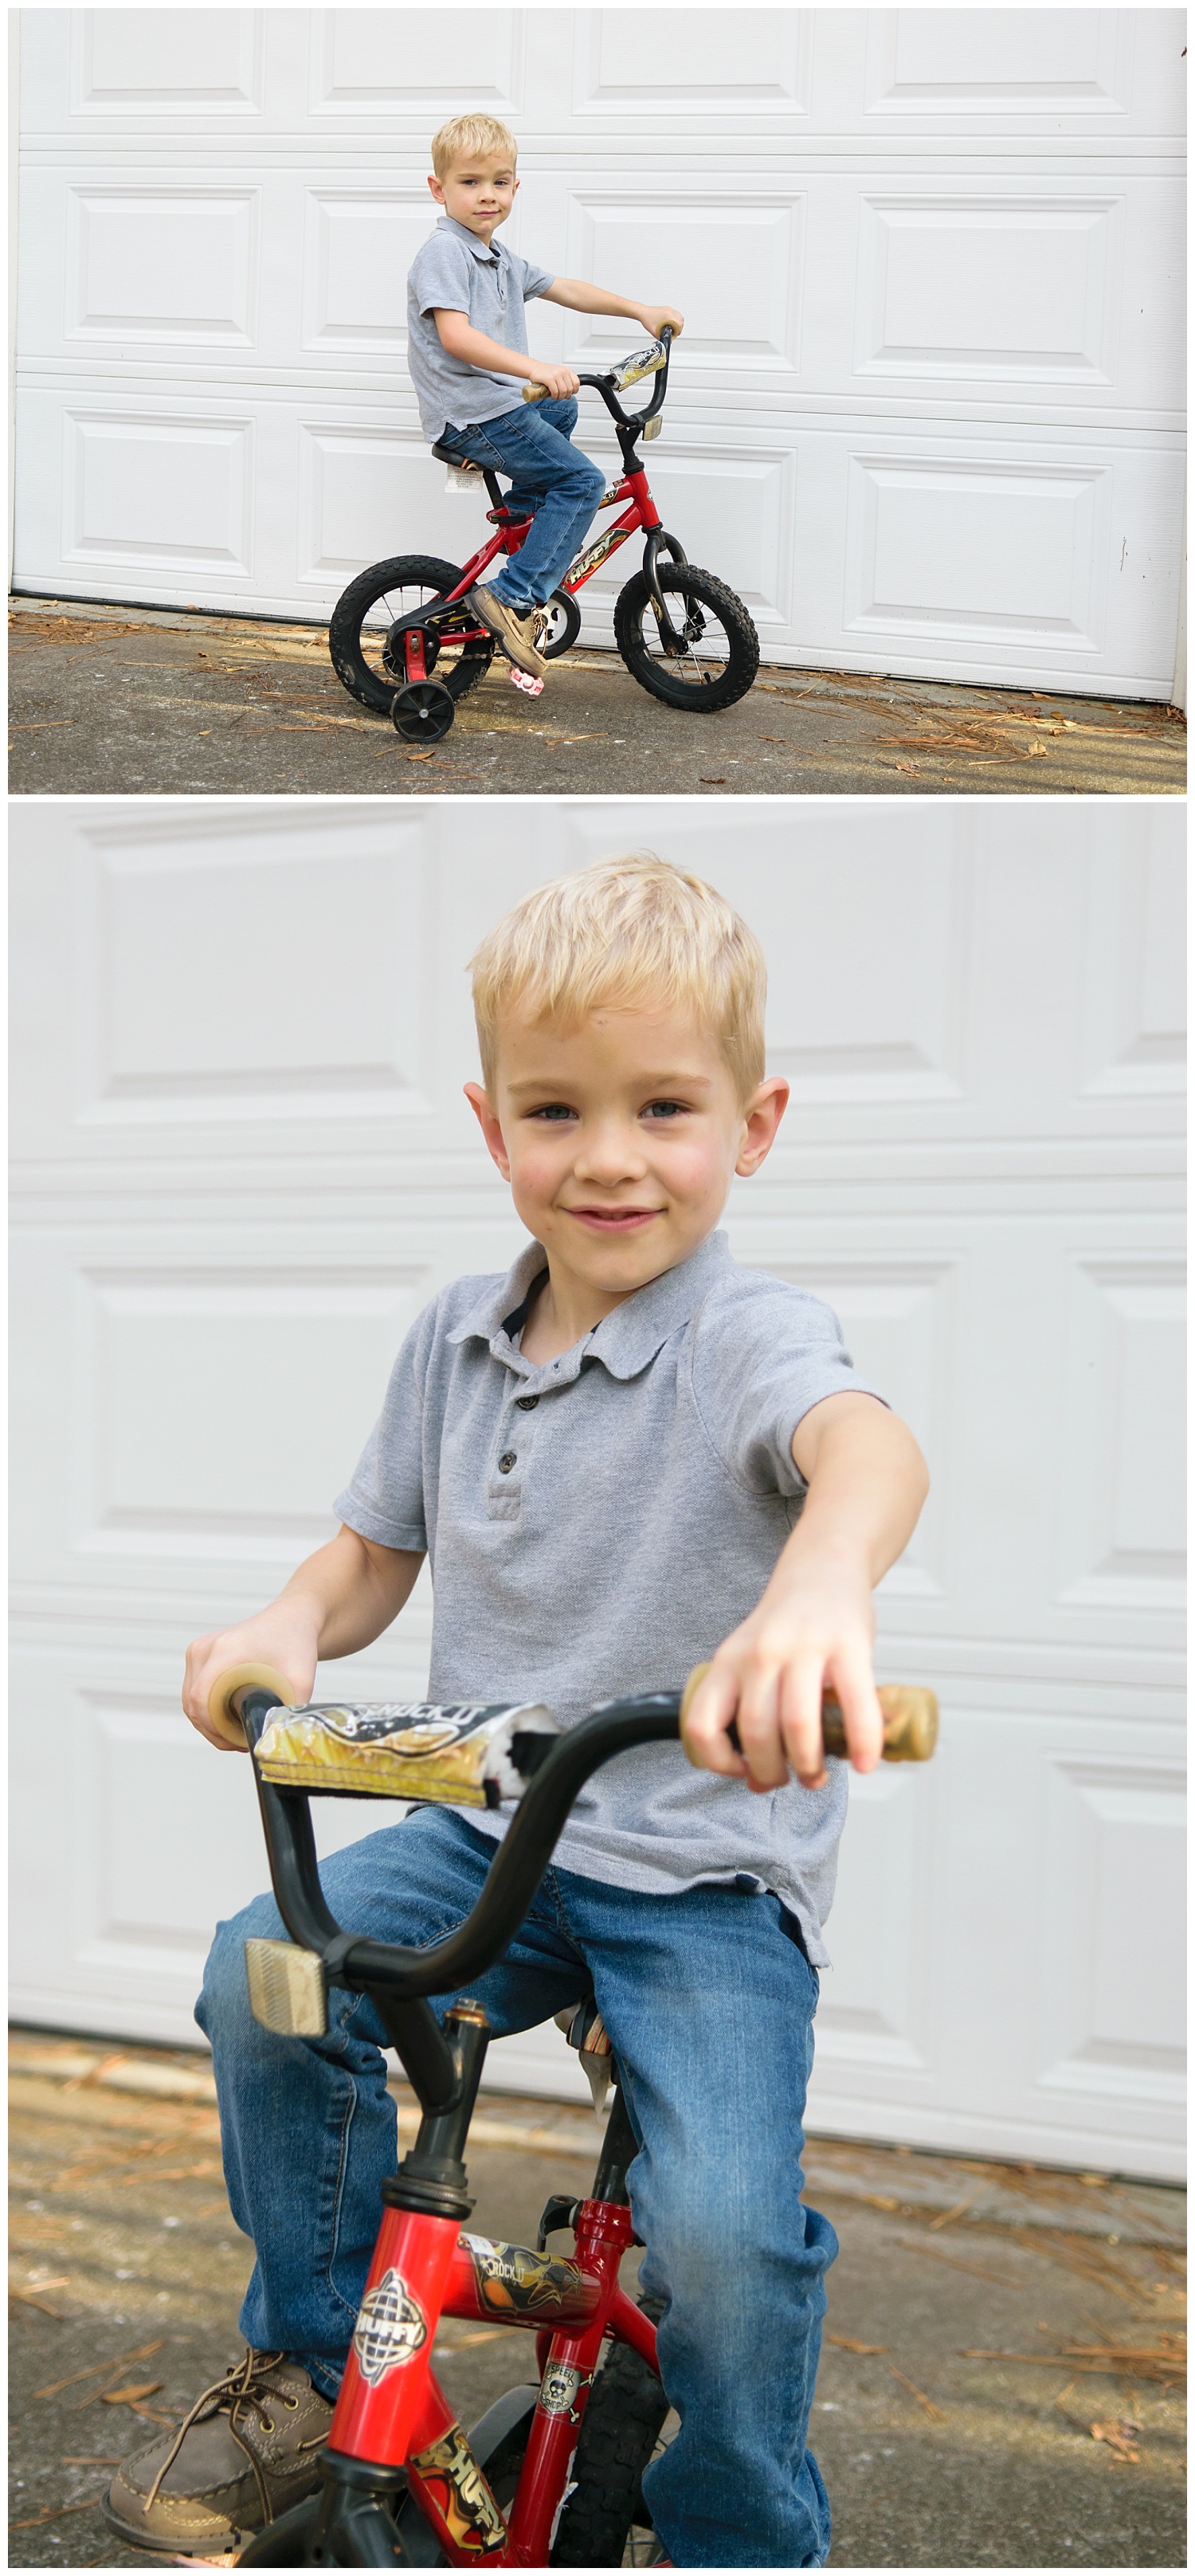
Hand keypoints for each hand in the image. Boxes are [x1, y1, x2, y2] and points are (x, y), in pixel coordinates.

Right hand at [182, 1606, 319, 1751]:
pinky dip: (206, 1710)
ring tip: (236, 1734)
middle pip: (192, 1703)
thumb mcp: (301, 1679)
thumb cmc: (295, 1643)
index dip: (214, 1728)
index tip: (237, 1741)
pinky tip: (228, 1720)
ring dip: (208, 1722)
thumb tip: (278, 1740)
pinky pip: (193, 1691)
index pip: (201, 1697)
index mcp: (226, 1650)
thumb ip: (291, 1710)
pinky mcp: (198, 1655)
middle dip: (213, 1731)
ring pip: (189, 1700)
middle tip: (241, 1743)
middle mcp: (205, 1648)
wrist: (290, 1619)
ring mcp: (198, 1650)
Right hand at [528, 362, 580, 399]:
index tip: (569, 393)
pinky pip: (555, 392)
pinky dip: (554, 396)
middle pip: (570, 389)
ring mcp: (556, 374)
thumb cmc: (545, 373)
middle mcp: (563, 371)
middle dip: (565, 396)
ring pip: (563, 391)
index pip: (577, 382)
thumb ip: (565, 385)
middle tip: (560, 397)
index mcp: (567, 370)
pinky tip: (552, 396)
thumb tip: (569, 396)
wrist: (534, 368)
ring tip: (556, 397)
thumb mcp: (558, 376)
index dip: (574, 390)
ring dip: (560, 397)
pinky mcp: (549, 379)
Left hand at [639, 307, 683, 341]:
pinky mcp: (668, 308)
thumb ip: (661, 338)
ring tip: (673, 328)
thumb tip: (665, 342)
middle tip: (674, 332)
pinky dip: (676, 319)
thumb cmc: (647, 319)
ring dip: (678, 323)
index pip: (679, 324)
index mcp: (668, 316)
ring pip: (680, 316)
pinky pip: (676, 314)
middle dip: (679, 328)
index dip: (678, 331)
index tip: (675, 334)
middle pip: (681, 320)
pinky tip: (672, 323)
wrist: (643, 312)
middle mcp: (670, 311)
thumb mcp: (654, 332)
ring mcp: (669, 309)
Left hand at [681, 1555, 883, 1792]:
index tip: (741, 1771)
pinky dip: (862, 1744)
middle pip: (755, 1733)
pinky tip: (864, 1763)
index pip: (703, 1724)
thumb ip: (750, 1715)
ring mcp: (804, 1647)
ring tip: (818, 1776)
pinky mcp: (847, 1644)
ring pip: (796, 1726)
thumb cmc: (787, 1628)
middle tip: (791, 1780)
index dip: (717, 1762)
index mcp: (728, 1660)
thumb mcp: (752, 1662)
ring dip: (809, 1766)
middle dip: (773, 1773)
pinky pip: (855, 1706)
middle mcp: (760, 1653)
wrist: (823, 1568)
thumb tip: (757, 1783)